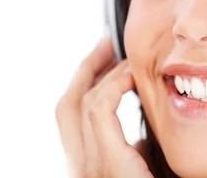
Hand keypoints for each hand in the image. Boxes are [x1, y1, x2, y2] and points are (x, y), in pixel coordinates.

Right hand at [55, 36, 152, 177]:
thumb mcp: (137, 171)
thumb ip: (130, 154)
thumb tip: (138, 140)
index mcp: (83, 165)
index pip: (71, 116)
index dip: (83, 82)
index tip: (103, 58)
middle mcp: (78, 168)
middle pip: (67, 106)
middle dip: (87, 68)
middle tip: (106, 42)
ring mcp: (89, 169)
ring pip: (83, 105)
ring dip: (105, 75)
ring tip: (126, 56)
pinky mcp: (111, 166)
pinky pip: (100, 115)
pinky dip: (114, 88)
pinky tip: (132, 77)